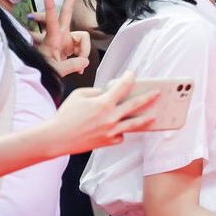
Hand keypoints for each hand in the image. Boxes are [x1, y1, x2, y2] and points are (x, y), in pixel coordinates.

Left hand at [39, 0, 90, 76]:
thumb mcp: (55, 71)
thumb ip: (71, 66)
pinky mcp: (71, 45)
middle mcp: (60, 35)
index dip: (50, 7)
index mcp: (52, 38)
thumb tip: (85, 61)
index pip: (51, 20)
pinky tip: (79, 67)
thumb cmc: (44, 71)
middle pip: (67, 11)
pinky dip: (83, 57)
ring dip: (83, 51)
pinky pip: (83, 47)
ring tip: (78, 67)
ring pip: (82, 38)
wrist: (43, 78)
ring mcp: (66, 39)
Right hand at [45, 71, 159, 154]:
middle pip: (135, 105)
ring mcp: (110, 131)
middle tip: (158, 92)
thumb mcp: (80, 95)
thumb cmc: (66, 115)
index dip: (129, 78)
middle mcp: (110, 117)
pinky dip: (121, 131)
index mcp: (104, 103)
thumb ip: (97, 92)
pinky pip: (121, 136)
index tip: (132, 73)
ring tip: (154, 116)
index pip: (122, 87)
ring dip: (145, 119)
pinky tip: (122, 128)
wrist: (57, 138)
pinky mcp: (107, 142)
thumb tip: (108, 93)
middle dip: (148, 97)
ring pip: (134, 124)